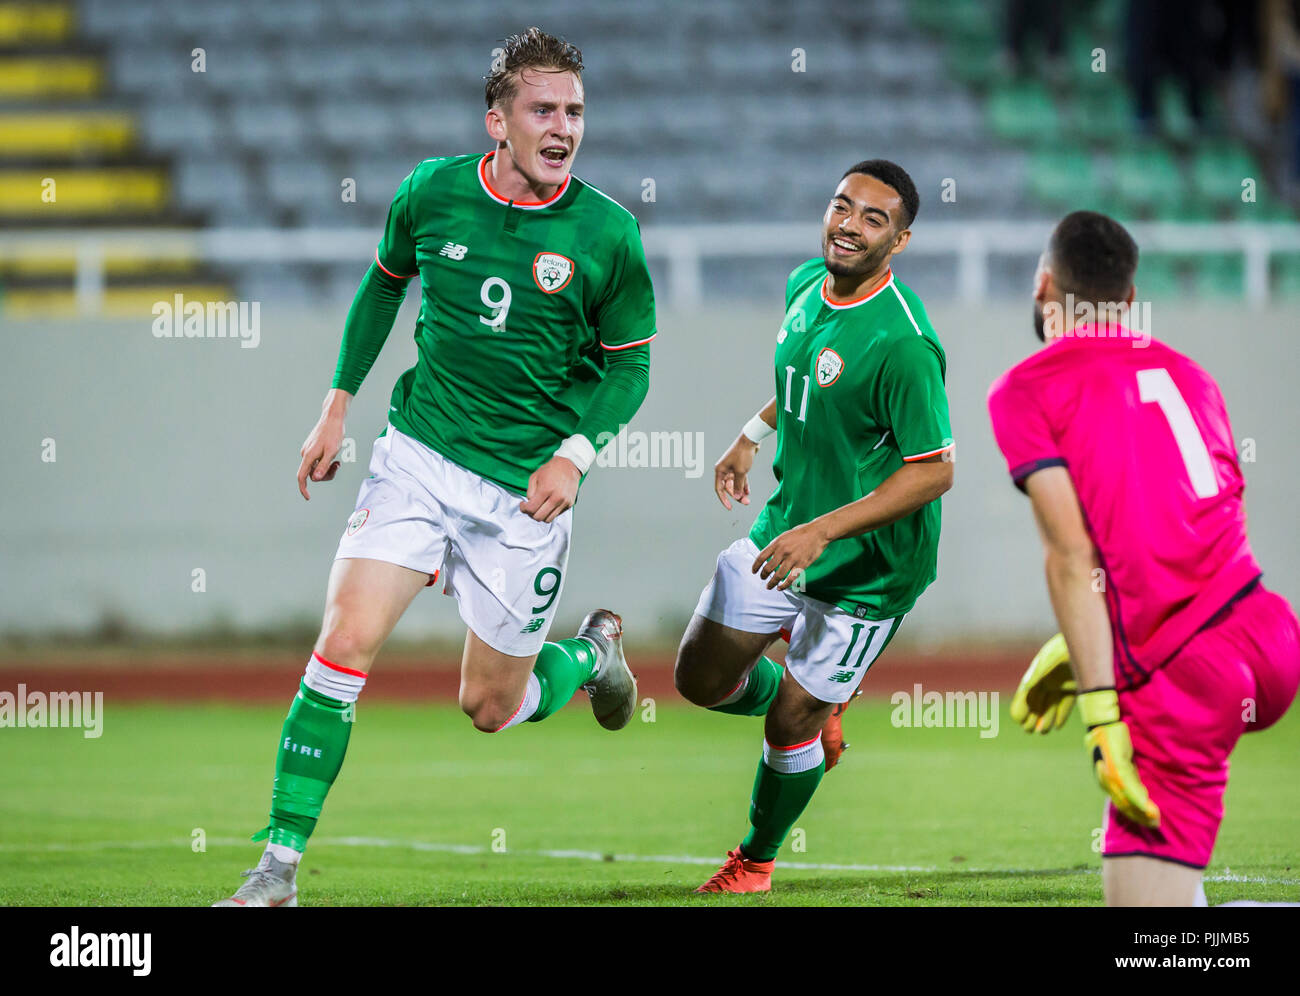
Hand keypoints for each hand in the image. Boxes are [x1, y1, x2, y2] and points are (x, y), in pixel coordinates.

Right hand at [296, 409, 345, 499]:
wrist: (333, 418)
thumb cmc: (334, 433)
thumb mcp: (332, 452)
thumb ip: (323, 466)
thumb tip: (314, 479)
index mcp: (308, 456)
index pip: (301, 476)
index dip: (303, 488)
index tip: (308, 497)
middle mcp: (305, 454)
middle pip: (312, 474)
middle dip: (325, 475)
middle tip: (337, 467)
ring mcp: (308, 451)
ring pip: (316, 468)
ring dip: (327, 469)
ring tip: (338, 462)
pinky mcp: (312, 448)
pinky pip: (317, 461)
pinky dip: (326, 463)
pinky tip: (335, 457)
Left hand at [520, 455, 579, 522]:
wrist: (569, 465)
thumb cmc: (551, 470)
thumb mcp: (534, 477)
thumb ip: (529, 492)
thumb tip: (529, 503)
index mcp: (546, 490)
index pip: (531, 508)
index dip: (524, 509)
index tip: (523, 505)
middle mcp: (556, 497)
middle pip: (539, 517)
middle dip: (531, 514)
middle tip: (530, 507)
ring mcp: (564, 502)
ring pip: (548, 519)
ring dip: (541, 515)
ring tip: (539, 507)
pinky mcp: (569, 504)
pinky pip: (556, 514)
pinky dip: (550, 512)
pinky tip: (548, 504)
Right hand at [714, 434, 757, 509]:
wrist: (750, 440)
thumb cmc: (743, 454)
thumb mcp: (741, 472)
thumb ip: (738, 486)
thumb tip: (737, 497)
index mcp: (720, 471)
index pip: (719, 489)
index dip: (724, 499)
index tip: (730, 507)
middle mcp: (724, 470)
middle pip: (728, 488)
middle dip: (736, 496)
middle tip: (745, 502)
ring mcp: (731, 468)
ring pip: (735, 484)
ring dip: (741, 492)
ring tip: (748, 499)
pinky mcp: (739, 467)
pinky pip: (740, 479)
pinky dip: (743, 485)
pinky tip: (748, 492)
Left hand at [752, 521, 830, 590]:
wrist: (817, 532)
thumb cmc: (801, 533)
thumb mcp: (784, 536)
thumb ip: (776, 545)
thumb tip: (768, 556)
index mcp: (777, 543)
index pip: (761, 557)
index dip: (755, 566)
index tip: (754, 571)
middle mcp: (783, 551)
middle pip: (768, 568)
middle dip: (763, 575)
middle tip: (763, 578)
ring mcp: (792, 559)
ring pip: (778, 575)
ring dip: (772, 583)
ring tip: (769, 586)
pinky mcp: (801, 565)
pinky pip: (790, 579)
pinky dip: (784, 585)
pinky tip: (780, 588)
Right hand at [1010, 633, 1076, 732]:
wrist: (1087, 642)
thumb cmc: (1064, 648)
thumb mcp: (1048, 662)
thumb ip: (1036, 675)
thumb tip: (1024, 689)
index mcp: (1038, 672)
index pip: (1027, 693)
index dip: (1022, 706)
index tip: (1018, 719)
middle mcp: (1048, 679)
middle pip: (1037, 701)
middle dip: (1032, 715)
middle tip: (1028, 730)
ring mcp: (1061, 683)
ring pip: (1051, 704)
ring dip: (1046, 718)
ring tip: (1042, 731)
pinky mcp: (1075, 687)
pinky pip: (1066, 704)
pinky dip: (1061, 715)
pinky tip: (1057, 726)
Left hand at [1078, 688, 1159, 827]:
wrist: (1104, 719)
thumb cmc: (1114, 738)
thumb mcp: (1123, 759)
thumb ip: (1130, 774)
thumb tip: (1144, 791)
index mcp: (1106, 778)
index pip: (1121, 802)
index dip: (1134, 815)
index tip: (1150, 823)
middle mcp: (1105, 778)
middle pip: (1123, 804)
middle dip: (1140, 817)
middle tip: (1156, 825)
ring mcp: (1109, 772)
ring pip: (1125, 798)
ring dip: (1141, 811)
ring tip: (1156, 819)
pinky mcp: (1115, 764)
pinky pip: (1127, 785)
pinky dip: (1138, 798)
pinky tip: (1149, 807)